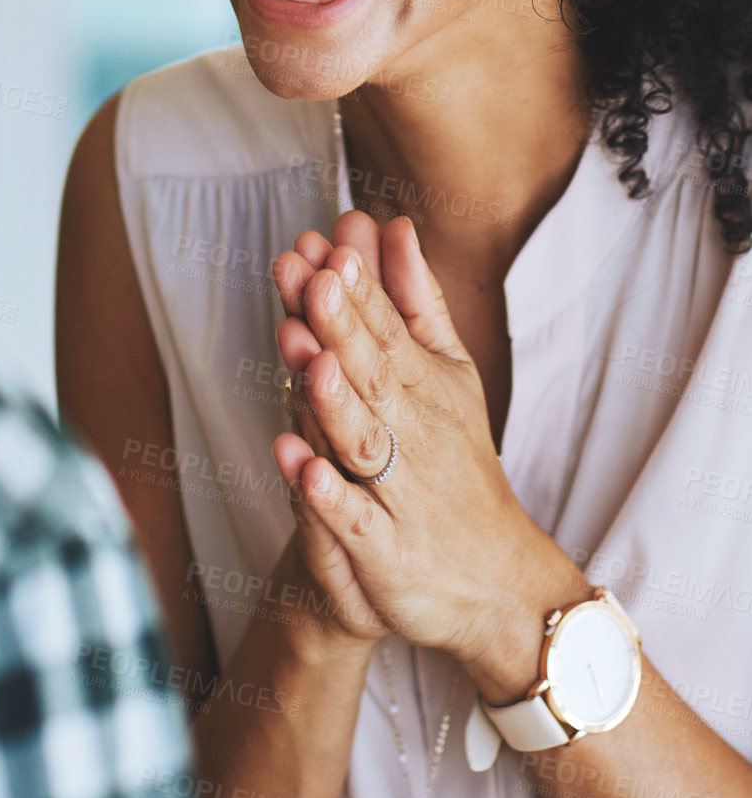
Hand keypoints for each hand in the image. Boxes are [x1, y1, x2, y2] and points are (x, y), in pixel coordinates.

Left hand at [270, 213, 588, 699]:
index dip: (356, 293)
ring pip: (361, 440)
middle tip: (310, 281)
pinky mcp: (384, 549)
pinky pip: (353, 520)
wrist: (494, 575)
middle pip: (370, 374)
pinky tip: (303, 469)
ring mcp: (398, 490)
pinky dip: (328, 497)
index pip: (384, 330)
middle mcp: (412, 431)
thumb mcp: (444, 370)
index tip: (329, 249)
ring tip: (310, 360)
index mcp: (421, 385)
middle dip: (339, 328)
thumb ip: (412, 298)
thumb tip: (393, 222)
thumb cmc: (456, 458)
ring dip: (333, 401)